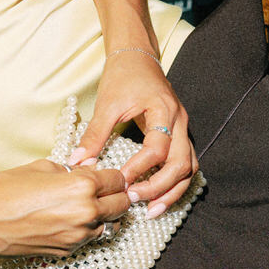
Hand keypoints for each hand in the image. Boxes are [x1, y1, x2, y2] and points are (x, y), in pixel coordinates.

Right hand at [0, 160, 129, 255]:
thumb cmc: (5, 189)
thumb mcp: (44, 167)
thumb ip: (74, 170)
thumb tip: (91, 170)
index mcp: (83, 186)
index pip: (118, 180)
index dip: (115, 177)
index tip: (111, 177)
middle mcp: (87, 212)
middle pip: (122, 204)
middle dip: (118, 196)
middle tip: (109, 192)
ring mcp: (78, 235)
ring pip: (110, 225)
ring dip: (106, 215)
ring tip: (92, 207)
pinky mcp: (67, 251)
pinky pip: (90, 238)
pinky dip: (88, 230)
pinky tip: (74, 221)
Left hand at [72, 50, 196, 214]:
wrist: (138, 58)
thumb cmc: (124, 77)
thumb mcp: (106, 104)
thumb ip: (94, 134)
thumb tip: (78, 163)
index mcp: (164, 111)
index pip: (158, 148)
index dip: (139, 169)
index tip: (120, 183)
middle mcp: (180, 122)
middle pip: (183, 164)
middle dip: (161, 188)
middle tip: (138, 202)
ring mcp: (184, 129)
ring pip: (190, 168)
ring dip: (173, 190)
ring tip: (153, 210)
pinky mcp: (180, 135)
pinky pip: (186, 164)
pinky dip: (174, 182)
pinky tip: (158, 195)